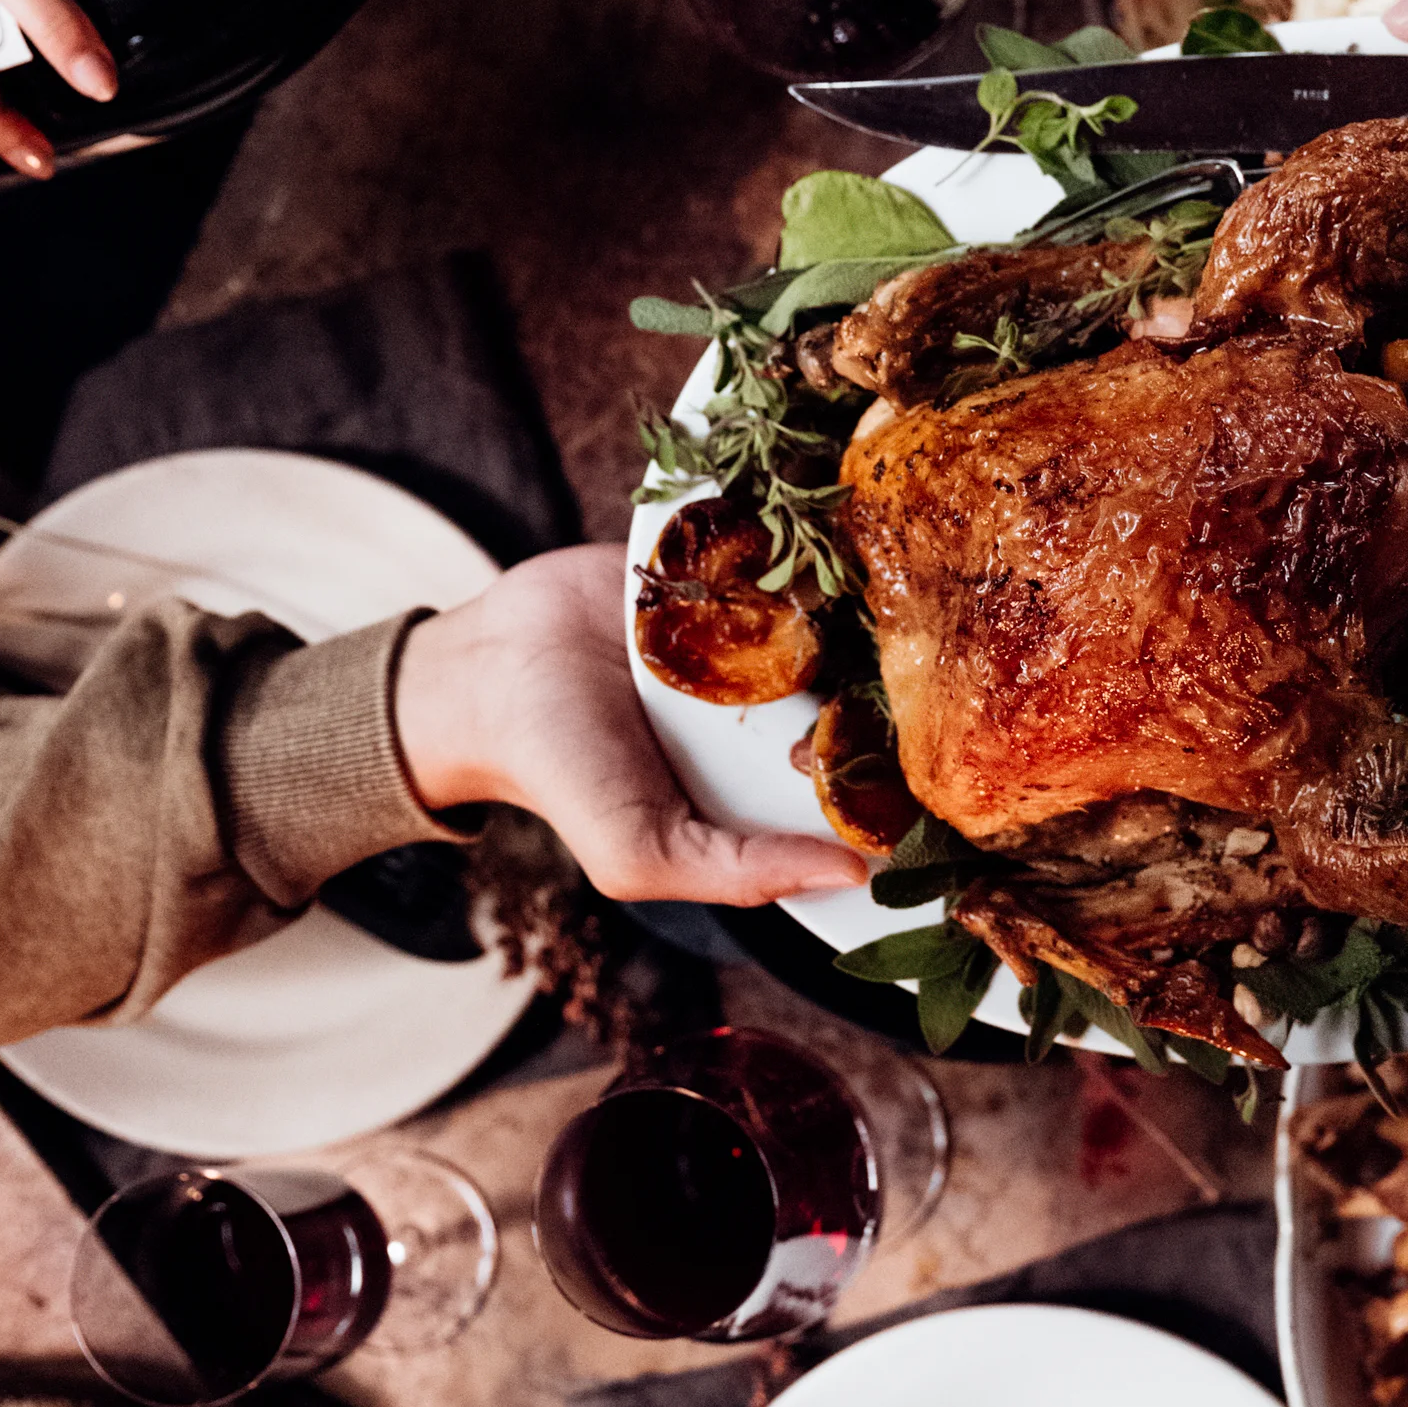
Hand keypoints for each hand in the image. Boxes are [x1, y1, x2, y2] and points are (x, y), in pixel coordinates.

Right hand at [391, 545, 857, 905]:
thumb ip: (741, 873)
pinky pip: (788, 554)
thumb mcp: (643, 855)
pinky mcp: (729, 570)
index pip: (865, 780)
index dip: (900, 776)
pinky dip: (809, 544)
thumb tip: (851, 875)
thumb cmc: (564, 777)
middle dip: (890, 685)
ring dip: (864, 604)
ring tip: (881, 597)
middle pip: (870, 691)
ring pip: (842, 617)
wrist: (484, 670)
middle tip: (891, 675)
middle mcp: (776, 706)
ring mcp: (758, 635)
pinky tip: (837, 532)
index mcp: (771, 777)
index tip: (923, 764)